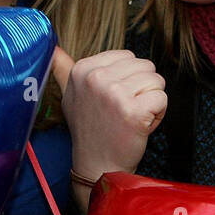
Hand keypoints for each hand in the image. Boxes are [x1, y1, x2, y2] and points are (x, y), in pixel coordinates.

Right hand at [51, 47, 165, 182]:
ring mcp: (114, 94)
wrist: (98, 166)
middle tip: (123, 111)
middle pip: (145, 66)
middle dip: (141, 89)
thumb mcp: (71, 95)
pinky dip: (157, 114)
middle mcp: (96, 78)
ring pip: (156, 81)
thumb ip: (64, 69)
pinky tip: (139, 126)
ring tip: (131, 118)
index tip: (112, 100)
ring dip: (150, 101)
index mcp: (83, 69)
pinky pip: (161, 99)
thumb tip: (53, 48)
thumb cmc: (90, 130)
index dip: (127, 79)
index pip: (128, 56)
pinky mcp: (133, 111)